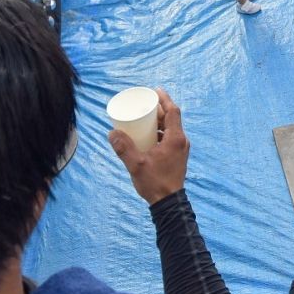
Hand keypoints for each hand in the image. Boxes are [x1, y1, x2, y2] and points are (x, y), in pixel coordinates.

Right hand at [108, 89, 189, 204]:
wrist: (169, 203)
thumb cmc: (155, 183)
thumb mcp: (136, 164)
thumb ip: (124, 148)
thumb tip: (112, 133)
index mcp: (175, 139)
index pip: (173, 111)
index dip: (165, 99)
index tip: (155, 91)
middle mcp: (181, 141)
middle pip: (172, 118)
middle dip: (159, 110)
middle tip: (145, 105)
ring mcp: (181, 149)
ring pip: (172, 128)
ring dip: (160, 122)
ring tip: (146, 119)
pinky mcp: (178, 156)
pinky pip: (171, 138)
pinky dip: (161, 133)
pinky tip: (149, 137)